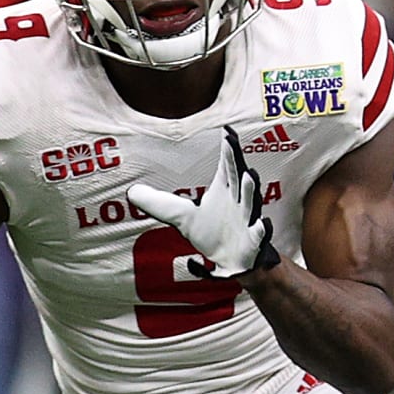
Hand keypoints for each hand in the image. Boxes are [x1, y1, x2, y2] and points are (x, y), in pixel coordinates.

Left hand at [129, 127, 280, 277]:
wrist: (232, 262)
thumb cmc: (211, 234)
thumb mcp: (181, 217)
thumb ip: (160, 204)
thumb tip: (132, 192)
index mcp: (224, 191)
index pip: (226, 166)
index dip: (226, 150)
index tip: (225, 132)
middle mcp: (238, 201)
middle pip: (238, 177)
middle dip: (235, 160)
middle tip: (231, 142)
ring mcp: (247, 220)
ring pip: (251, 202)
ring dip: (251, 189)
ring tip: (249, 175)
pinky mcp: (253, 241)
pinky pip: (258, 234)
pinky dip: (261, 229)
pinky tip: (262, 223)